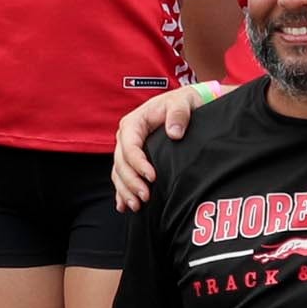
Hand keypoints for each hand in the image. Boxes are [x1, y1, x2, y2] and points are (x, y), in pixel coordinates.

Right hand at [111, 85, 206, 208]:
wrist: (187, 106)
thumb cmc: (183, 102)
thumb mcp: (183, 101)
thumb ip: (179, 114)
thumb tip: (173, 132)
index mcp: (135, 122)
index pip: (130, 146)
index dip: (138, 164)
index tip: (152, 177)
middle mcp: (127, 136)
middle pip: (121, 163)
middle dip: (131, 182)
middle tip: (146, 197)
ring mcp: (128, 149)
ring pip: (119, 173)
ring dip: (125, 190)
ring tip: (136, 206)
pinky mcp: (134, 159)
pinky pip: (122, 177)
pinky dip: (122, 192)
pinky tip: (124, 206)